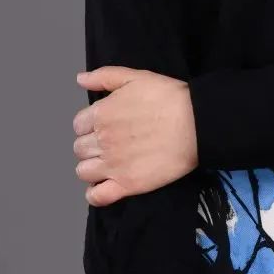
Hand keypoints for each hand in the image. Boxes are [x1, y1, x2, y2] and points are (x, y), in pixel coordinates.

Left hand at [72, 66, 197, 204]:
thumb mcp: (135, 77)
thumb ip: (104, 76)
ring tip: (109, 164)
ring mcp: (112, 165)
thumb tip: (80, 79)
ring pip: (83, 171)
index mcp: (101, 114)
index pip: (79, 125)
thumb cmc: (167, 97)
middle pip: (80, 148)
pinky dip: (95, 194)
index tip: (105, 126)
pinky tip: (103, 187)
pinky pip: (97, 196)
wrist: (195, 124)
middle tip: (111, 144)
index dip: (90, 125)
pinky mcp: (127, 185)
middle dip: (91, 145)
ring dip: (91, 168)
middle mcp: (102, 140)